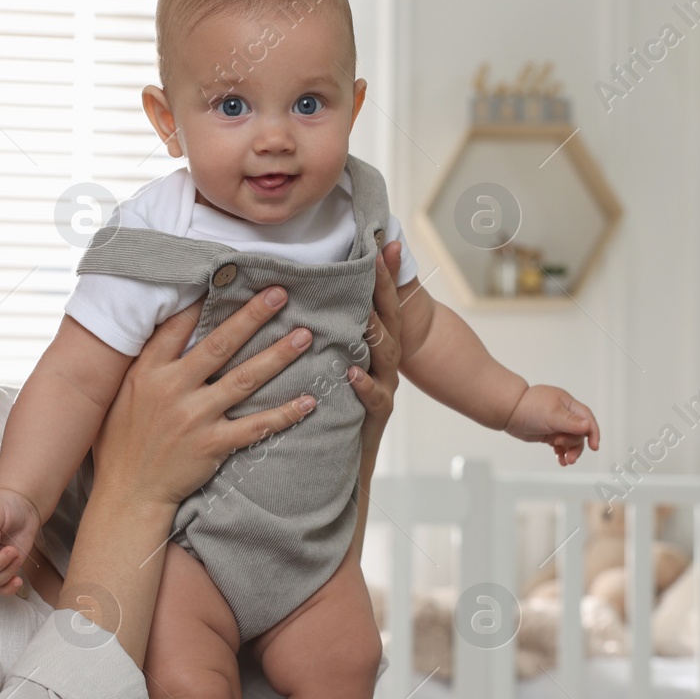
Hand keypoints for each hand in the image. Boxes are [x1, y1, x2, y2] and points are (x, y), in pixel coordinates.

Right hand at [93, 284, 319, 507]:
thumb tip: (158, 328)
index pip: (178, 326)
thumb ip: (141, 364)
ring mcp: (195, 417)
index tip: (230, 276)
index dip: (205, 299)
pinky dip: (284, 413)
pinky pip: (256, 426)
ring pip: (245, 378)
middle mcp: (172, 389)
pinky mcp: (213, 445)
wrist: (128, 494)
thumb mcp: (118, 395)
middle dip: (253, 315)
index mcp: (147, 372)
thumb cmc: (120, 443)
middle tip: (281, 293)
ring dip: (277, 355)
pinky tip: (308, 401)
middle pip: (221, 344)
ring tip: (304, 336)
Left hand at [349, 238, 402, 451]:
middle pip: (390, 319)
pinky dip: (364, 384)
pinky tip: (351, 371)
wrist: (349, 458)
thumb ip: (331, 331)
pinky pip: (374, 397)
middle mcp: (384, 363)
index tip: (385, 241)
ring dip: (375, 331)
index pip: (383, 303)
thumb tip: (309, 294)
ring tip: (363, 312)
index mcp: (375, 346)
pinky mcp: (377, 414)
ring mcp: (384, 387)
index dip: (386, 273)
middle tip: (378, 257)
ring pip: (386, 354)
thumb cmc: (337, 405)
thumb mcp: (335, 361)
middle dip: (385, 288)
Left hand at [506, 385, 599, 465]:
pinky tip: (561, 460)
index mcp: (569, 405)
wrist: (508, 412)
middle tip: (565, 451)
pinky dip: (562, 453)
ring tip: (567, 461)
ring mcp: (557, 425)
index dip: (593, 433)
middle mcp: (565, 414)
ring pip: (571, 441)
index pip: (587, 419)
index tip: (595, 446)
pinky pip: (561, 445)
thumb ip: (570, 422)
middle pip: (579, 433)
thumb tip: (588, 426)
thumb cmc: (529, 408)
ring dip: (571, 451)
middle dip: (575, 444)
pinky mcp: (548, 434)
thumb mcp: (552, 415)